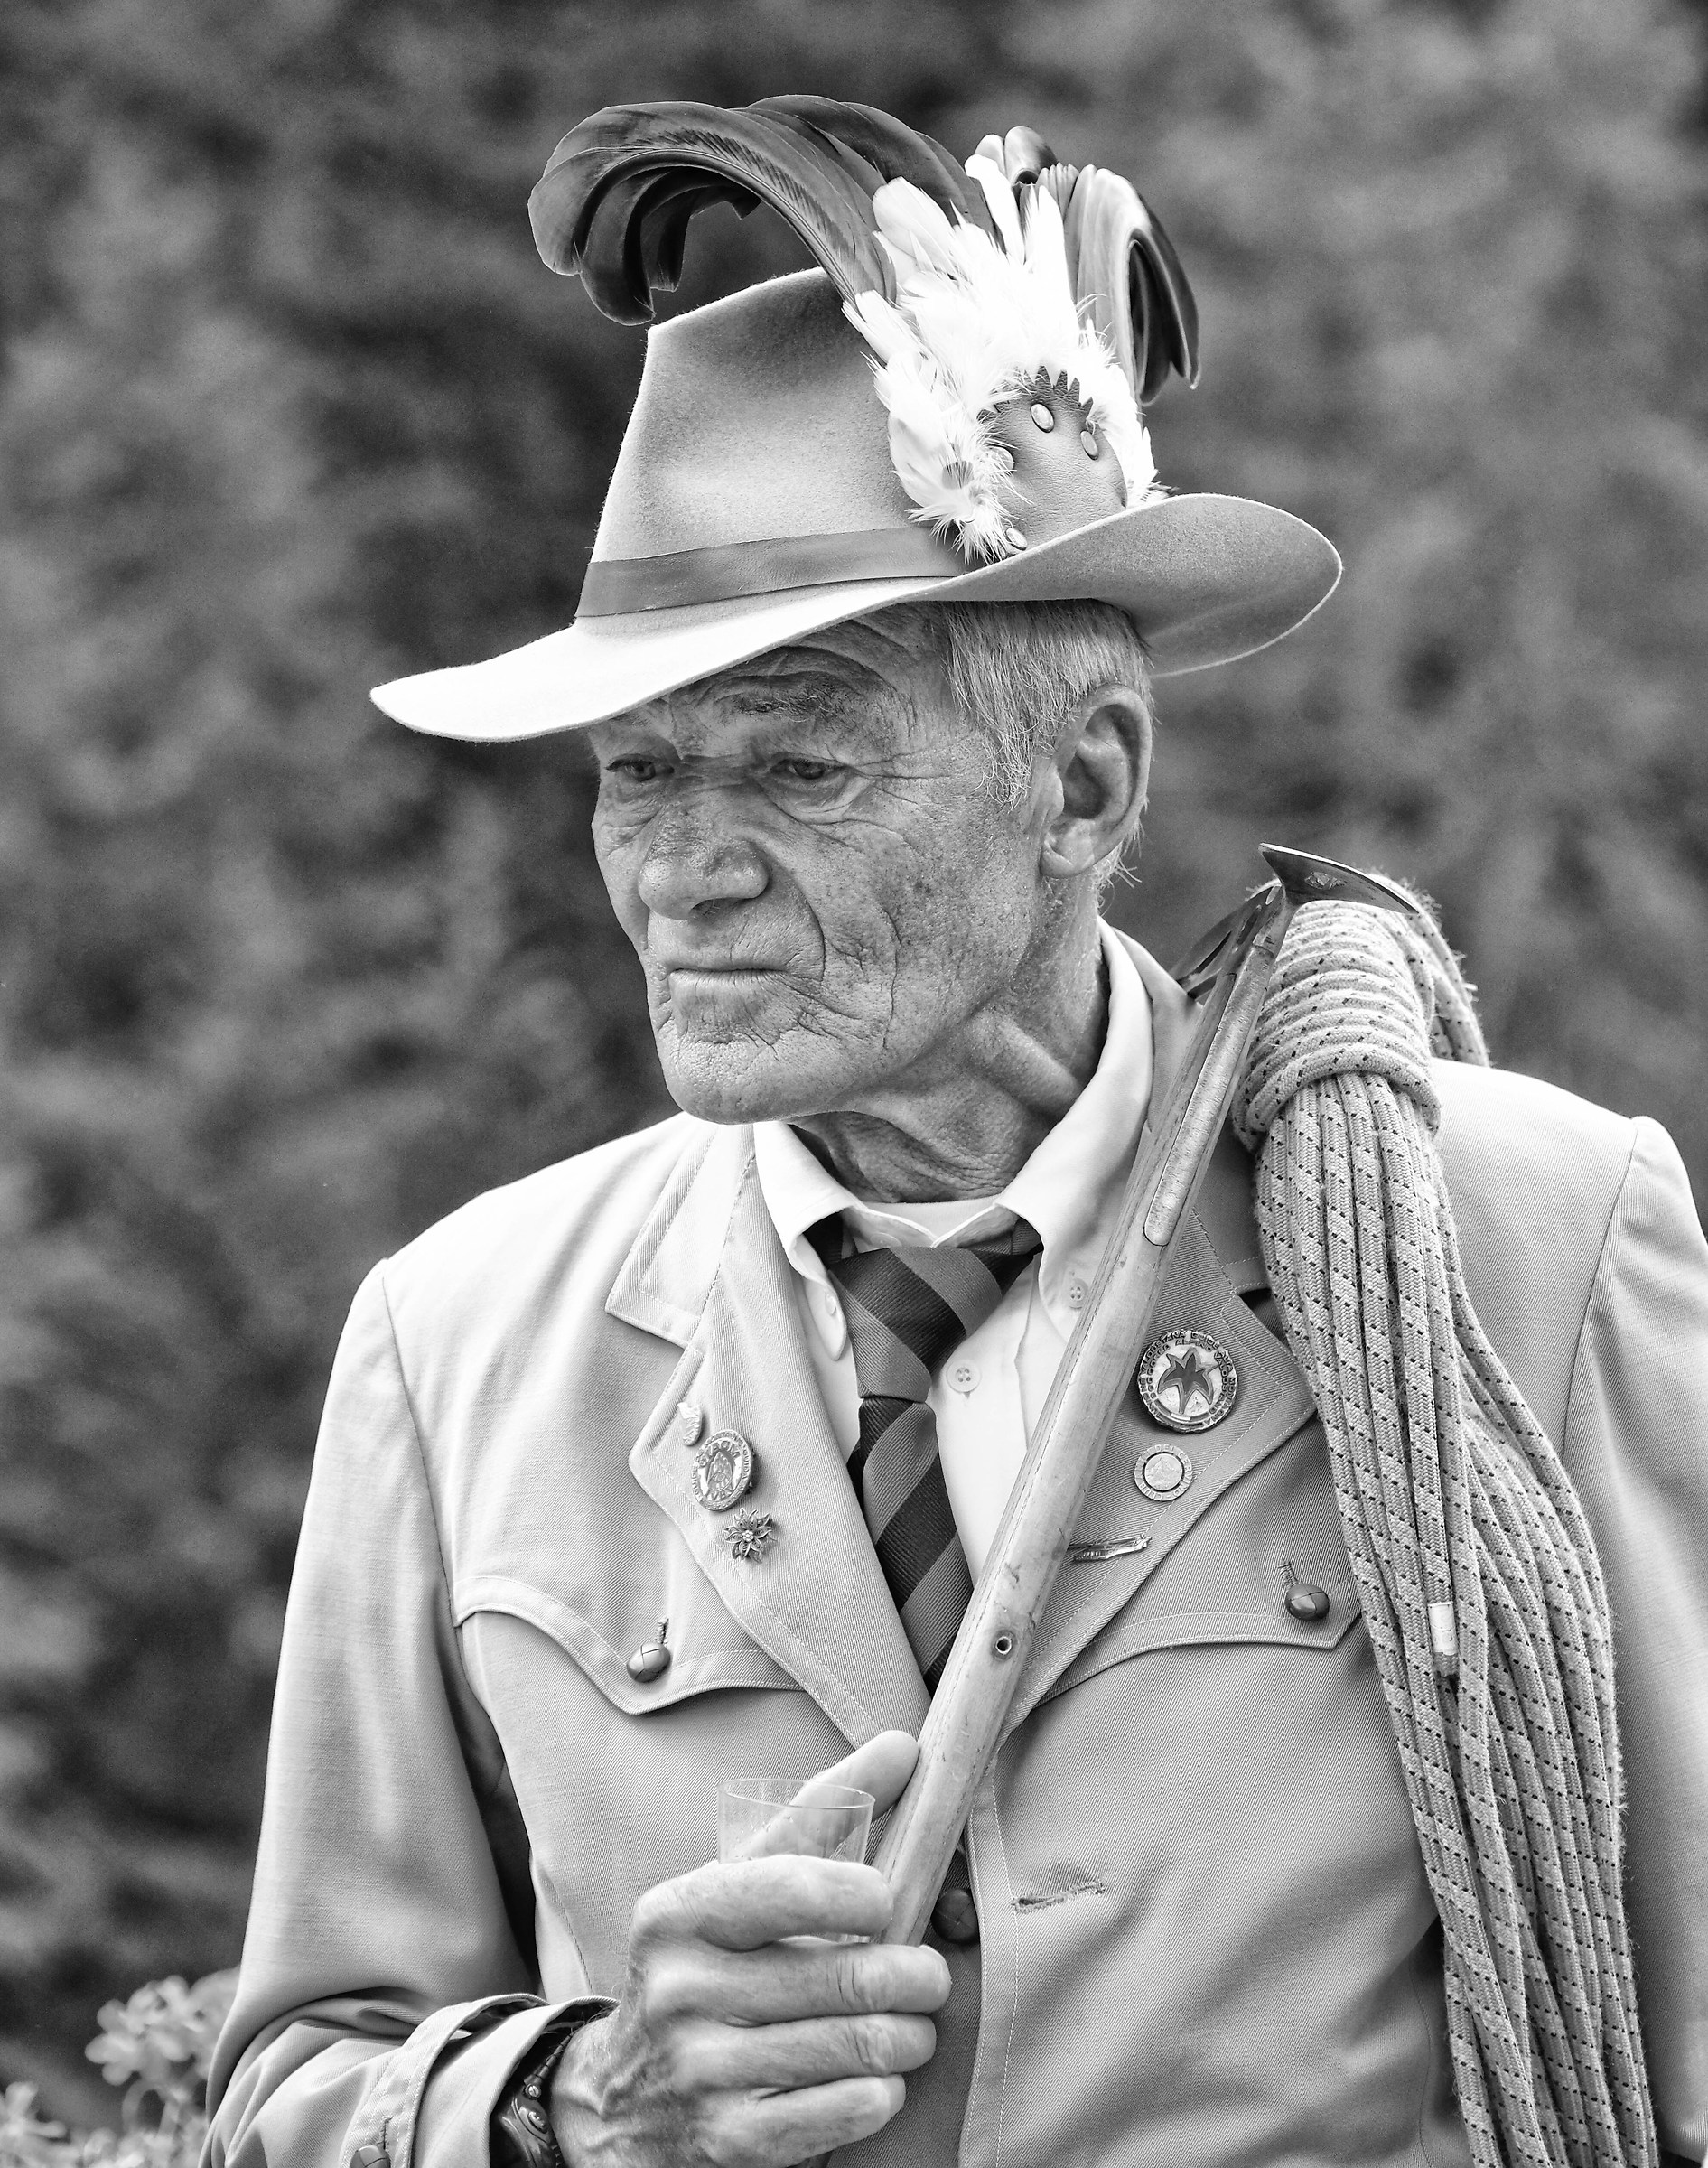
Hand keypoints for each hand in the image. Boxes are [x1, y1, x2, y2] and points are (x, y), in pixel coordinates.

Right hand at [550, 1731, 946, 2166]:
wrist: (623, 2098)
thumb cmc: (708, 1965)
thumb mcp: (740, 1883)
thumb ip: (821, 1812)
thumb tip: (905, 1746)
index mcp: (677, 1912)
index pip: (793, 1886)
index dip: (865, 1894)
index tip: (887, 1903)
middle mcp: (679, 1990)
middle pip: (847, 1977)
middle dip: (915, 1976)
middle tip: (928, 1975)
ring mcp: (700, 2072)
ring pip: (857, 2046)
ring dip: (909, 2035)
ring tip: (912, 2025)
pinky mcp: (727, 2142)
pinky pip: (844, 2111)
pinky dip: (882, 2092)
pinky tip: (878, 2077)